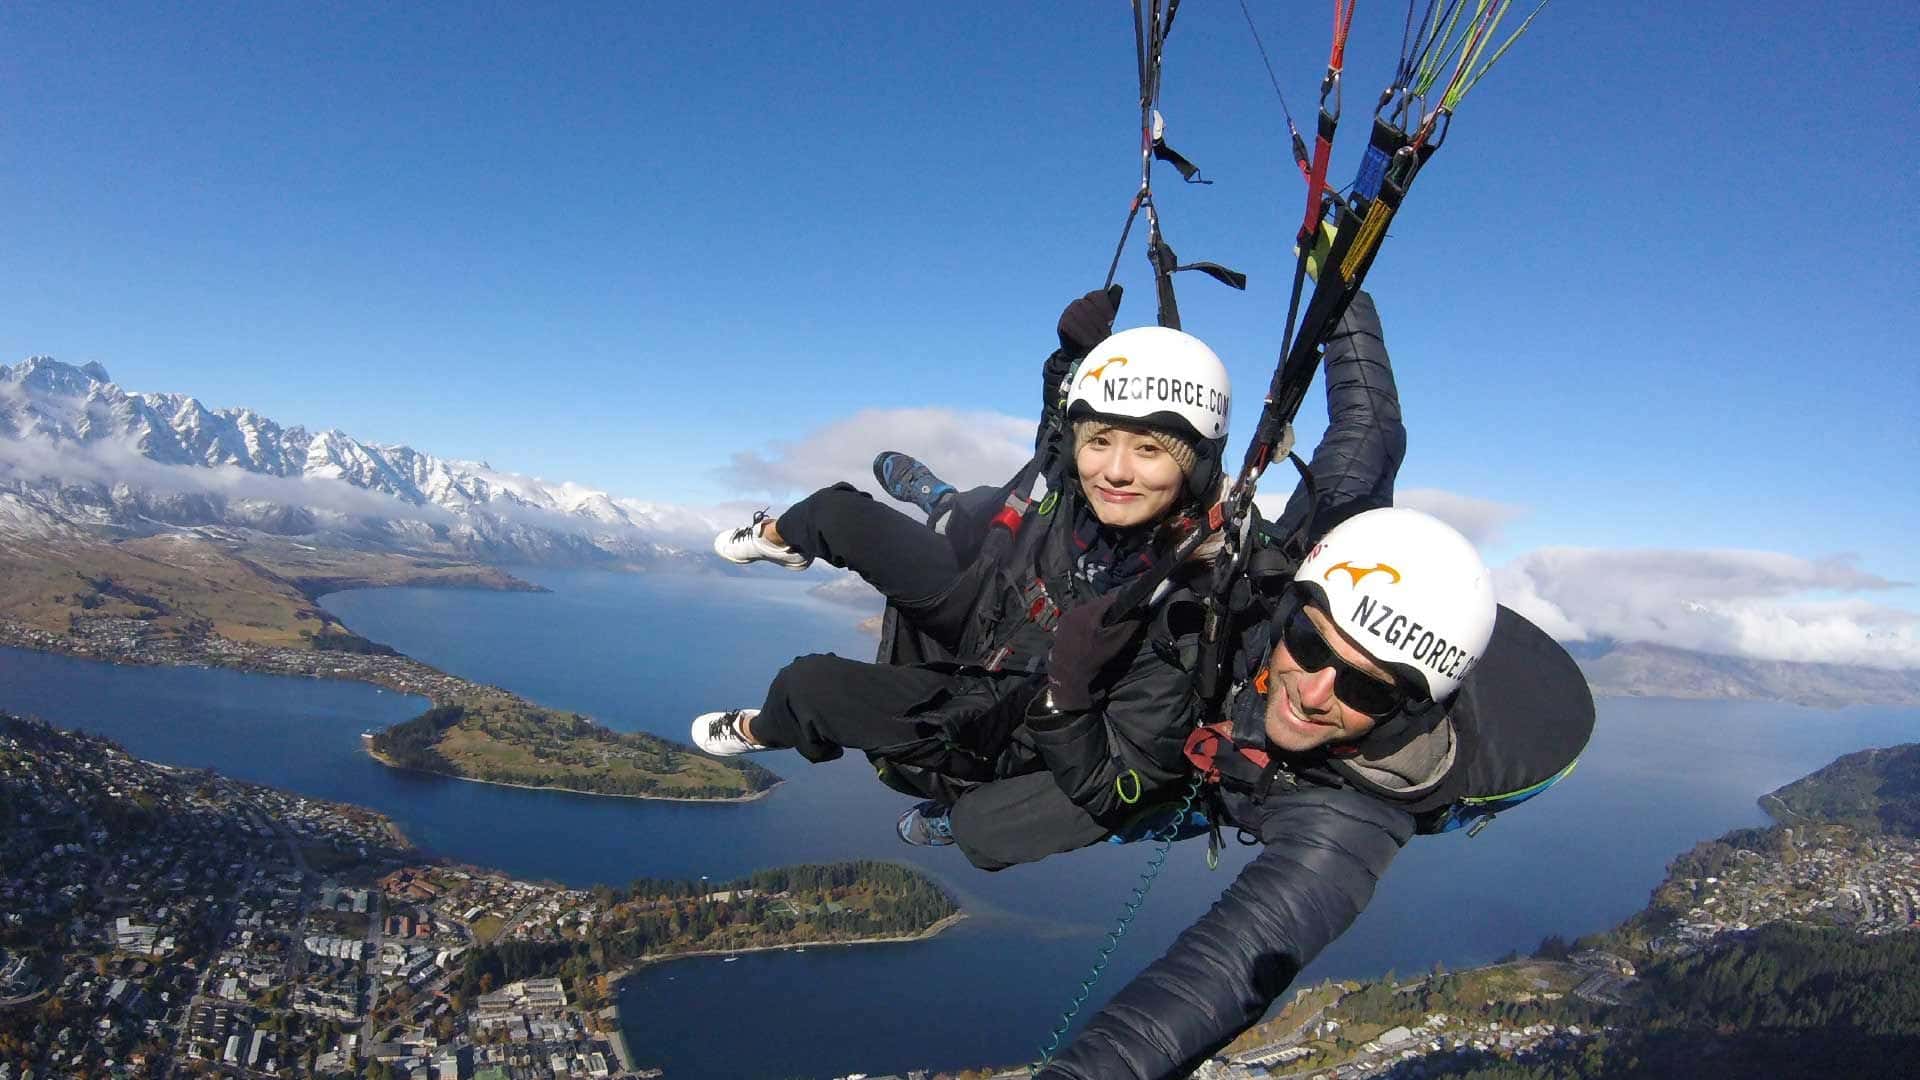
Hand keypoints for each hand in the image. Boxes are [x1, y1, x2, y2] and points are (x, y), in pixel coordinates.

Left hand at [1045, 593, 1148, 711]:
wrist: (1068, 674)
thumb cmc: (1092, 658)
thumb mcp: (1114, 643)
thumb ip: (1128, 626)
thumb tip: (1139, 614)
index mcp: (1087, 612)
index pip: (1108, 599)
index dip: (1120, 601)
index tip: (1128, 605)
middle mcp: (1074, 610)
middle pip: (1096, 602)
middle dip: (1107, 608)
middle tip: (1117, 616)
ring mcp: (1065, 617)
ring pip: (1086, 608)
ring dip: (1095, 613)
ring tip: (1103, 624)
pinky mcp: (1061, 624)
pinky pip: (1077, 615)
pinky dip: (1085, 619)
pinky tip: (1090, 630)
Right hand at [1056, 284, 1124, 359]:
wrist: (1082, 351)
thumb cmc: (1098, 332)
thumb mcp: (1108, 318)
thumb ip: (1113, 303)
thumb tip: (1117, 287)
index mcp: (1090, 299)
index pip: (1097, 295)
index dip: (1105, 306)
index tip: (1112, 319)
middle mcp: (1078, 304)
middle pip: (1087, 306)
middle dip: (1098, 322)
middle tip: (1106, 334)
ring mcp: (1068, 313)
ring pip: (1079, 316)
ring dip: (1090, 329)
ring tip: (1098, 341)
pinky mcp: (1062, 324)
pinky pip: (1070, 326)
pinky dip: (1080, 335)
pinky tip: (1087, 342)